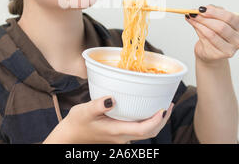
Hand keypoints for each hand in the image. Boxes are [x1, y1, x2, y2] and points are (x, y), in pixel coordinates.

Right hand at [43, 96, 173, 143]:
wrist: (69, 138)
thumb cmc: (76, 123)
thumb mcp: (84, 111)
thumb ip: (98, 105)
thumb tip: (112, 99)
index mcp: (116, 131)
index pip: (143, 130)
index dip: (157, 121)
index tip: (164, 108)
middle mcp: (122, 137)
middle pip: (149, 133)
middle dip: (162, 121)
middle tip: (169, 105)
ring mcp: (121, 137)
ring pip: (144, 132)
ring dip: (156, 121)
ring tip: (162, 106)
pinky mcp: (118, 134)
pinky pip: (137, 129)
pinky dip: (146, 121)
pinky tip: (146, 109)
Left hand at [185, 4, 238, 64]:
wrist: (209, 51)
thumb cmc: (213, 34)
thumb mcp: (214, 19)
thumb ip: (211, 12)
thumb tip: (202, 9)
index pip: (230, 18)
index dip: (215, 12)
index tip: (202, 9)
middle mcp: (238, 39)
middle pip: (222, 26)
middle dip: (205, 18)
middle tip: (194, 14)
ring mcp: (231, 49)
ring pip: (213, 33)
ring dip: (200, 24)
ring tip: (191, 18)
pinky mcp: (220, 55)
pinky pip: (207, 41)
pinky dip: (199, 30)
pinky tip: (194, 25)